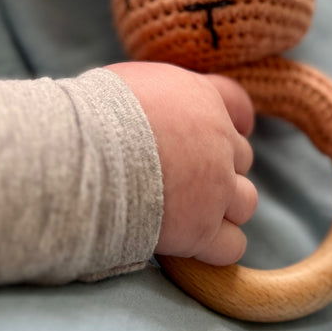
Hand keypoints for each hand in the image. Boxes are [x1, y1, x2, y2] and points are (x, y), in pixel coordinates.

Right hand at [107, 62, 257, 265]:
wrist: (86, 154)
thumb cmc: (96, 114)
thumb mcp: (131, 83)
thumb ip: (157, 97)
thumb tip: (148, 107)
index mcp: (202, 99)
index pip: (237, 103)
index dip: (237, 117)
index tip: (236, 127)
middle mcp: (219, 141)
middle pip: (241, 157)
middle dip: (220, 167)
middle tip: (186, 177)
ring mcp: (216, 186)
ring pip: (245, 201)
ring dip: (224, 208)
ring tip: (191, 213)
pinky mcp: (202, 227)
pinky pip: (231, 245)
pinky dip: (217, 247)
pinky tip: (194, 245)